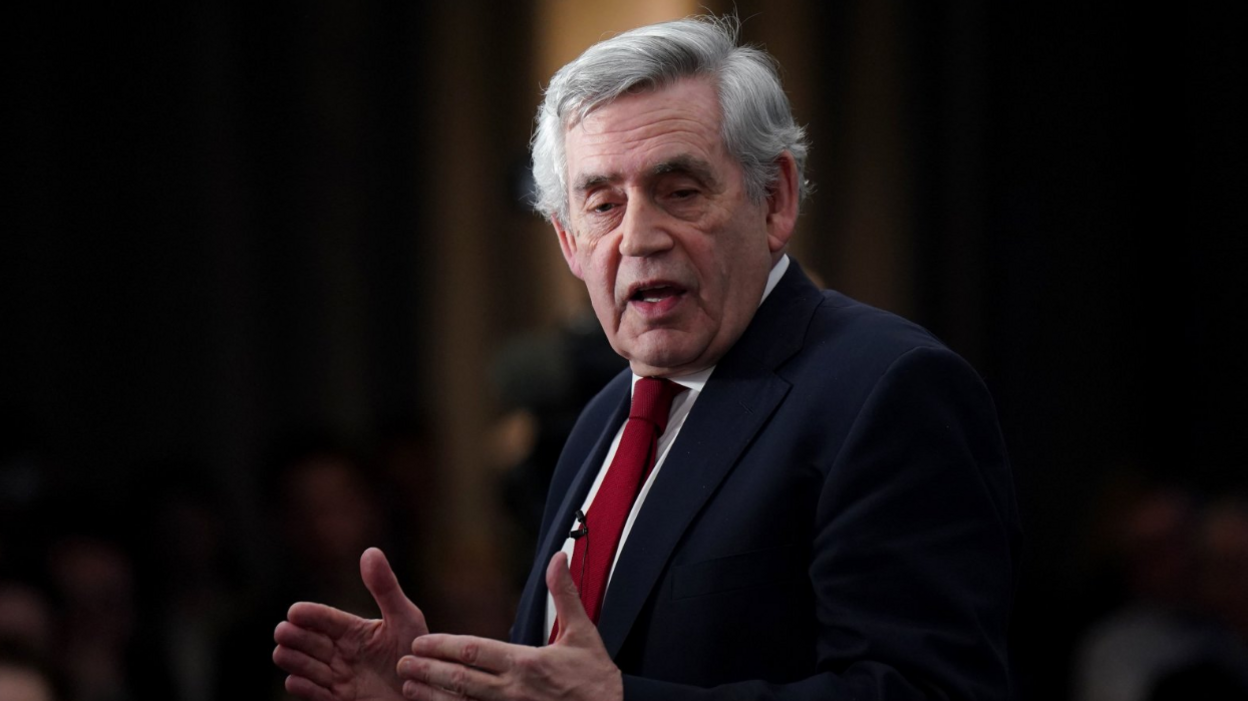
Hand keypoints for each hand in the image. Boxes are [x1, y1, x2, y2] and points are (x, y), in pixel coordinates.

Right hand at [274, 547, 428, 700]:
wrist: (428, 693)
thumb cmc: (419, 654)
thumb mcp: (405, 618)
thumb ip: (386, 588)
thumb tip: (370, 551)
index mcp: (354, 631)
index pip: (326, 620)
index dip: (310, 615)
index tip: (295, 611)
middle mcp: (342, 653)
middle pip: (311, 643)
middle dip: (296, 637)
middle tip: (283, 631)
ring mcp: (339, 679)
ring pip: (308, 668)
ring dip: (295, 661)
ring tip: (282, 652)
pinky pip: (318, 696)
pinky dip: (305, 690)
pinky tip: (295, 681)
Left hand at [396, 552, 621, 700]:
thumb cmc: (596, 678)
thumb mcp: (583, 632)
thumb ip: (564, 593)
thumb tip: (558, 557)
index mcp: (527, 663)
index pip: (476, 651)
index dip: (444, 647)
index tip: (421, 642)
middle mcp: (514, 690)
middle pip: (461, 680)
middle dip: (428, 671)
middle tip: (402, 663)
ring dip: (433, 696)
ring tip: (408, 687)